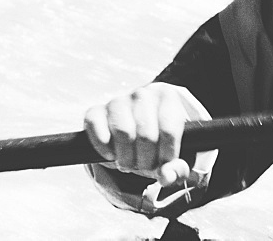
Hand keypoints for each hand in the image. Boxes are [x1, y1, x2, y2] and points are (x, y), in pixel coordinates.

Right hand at [84, 82, 211, 187]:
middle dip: (146, 160)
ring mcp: (118, 100)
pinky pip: (97, 130)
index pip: (169, 130)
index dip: (166, 155)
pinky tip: (112, 154)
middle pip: (146, 135)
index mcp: (168, 97)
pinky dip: (104, 149)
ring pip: (123, 132)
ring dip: (125, 157)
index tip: (164, 164)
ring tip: (129, 162)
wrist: (136, 129)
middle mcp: (143, 94)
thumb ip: (177, 168)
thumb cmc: (159, 141)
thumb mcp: (173, 153)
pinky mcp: (95, 111)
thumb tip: (166, 177)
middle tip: (145, 166)